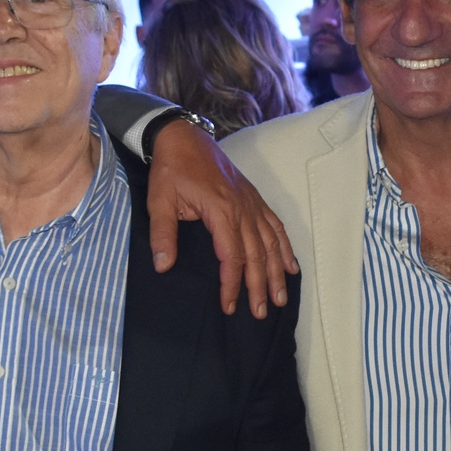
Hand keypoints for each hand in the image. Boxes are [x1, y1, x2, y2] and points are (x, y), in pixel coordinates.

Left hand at [145, 119, 297, 317]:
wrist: (183, 137)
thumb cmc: (171, 169)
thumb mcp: (159, 201)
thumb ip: (162, 234)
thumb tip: (163, 265)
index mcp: (221, 210)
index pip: (231, 256)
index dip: (232, 284)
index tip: (229, 306)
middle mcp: (242, 209)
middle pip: (256, 254)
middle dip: (259, 286)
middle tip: (260, 313)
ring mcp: (251, 203)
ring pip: (270, 243)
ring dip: (276, 272)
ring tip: (280, 298)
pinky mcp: (254, 198)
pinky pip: (275, 225)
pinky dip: (285, 247)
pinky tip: (290, 266)